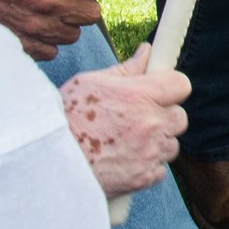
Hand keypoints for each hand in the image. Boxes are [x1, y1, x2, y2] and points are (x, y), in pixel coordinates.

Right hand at [0, 0, 113, 59]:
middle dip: (85, 3)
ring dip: (68, 23)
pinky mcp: (28, 45)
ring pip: (76, 33)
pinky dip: (49, 40)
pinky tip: (37, 24)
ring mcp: (40, 28)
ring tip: (50, 10)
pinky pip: (55, 49)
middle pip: (94, 12)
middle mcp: (51, 3)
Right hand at [61, 44, 189, 196]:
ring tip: (127, 143)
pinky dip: (148, 167)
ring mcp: (150, 152)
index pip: (181, 85)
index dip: (171, 88)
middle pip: (180, 117)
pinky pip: (160, 169)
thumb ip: (126, 69)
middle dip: (164, 117)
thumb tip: (148, 51)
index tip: (159, 92)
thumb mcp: (90, 83)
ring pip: (171, 145)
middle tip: (139, 119)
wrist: (47, 164)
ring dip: (157, 143)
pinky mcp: (144, 178)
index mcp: (140, 95)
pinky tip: (124, 161)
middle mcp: (151, 123)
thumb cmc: (64, 119)